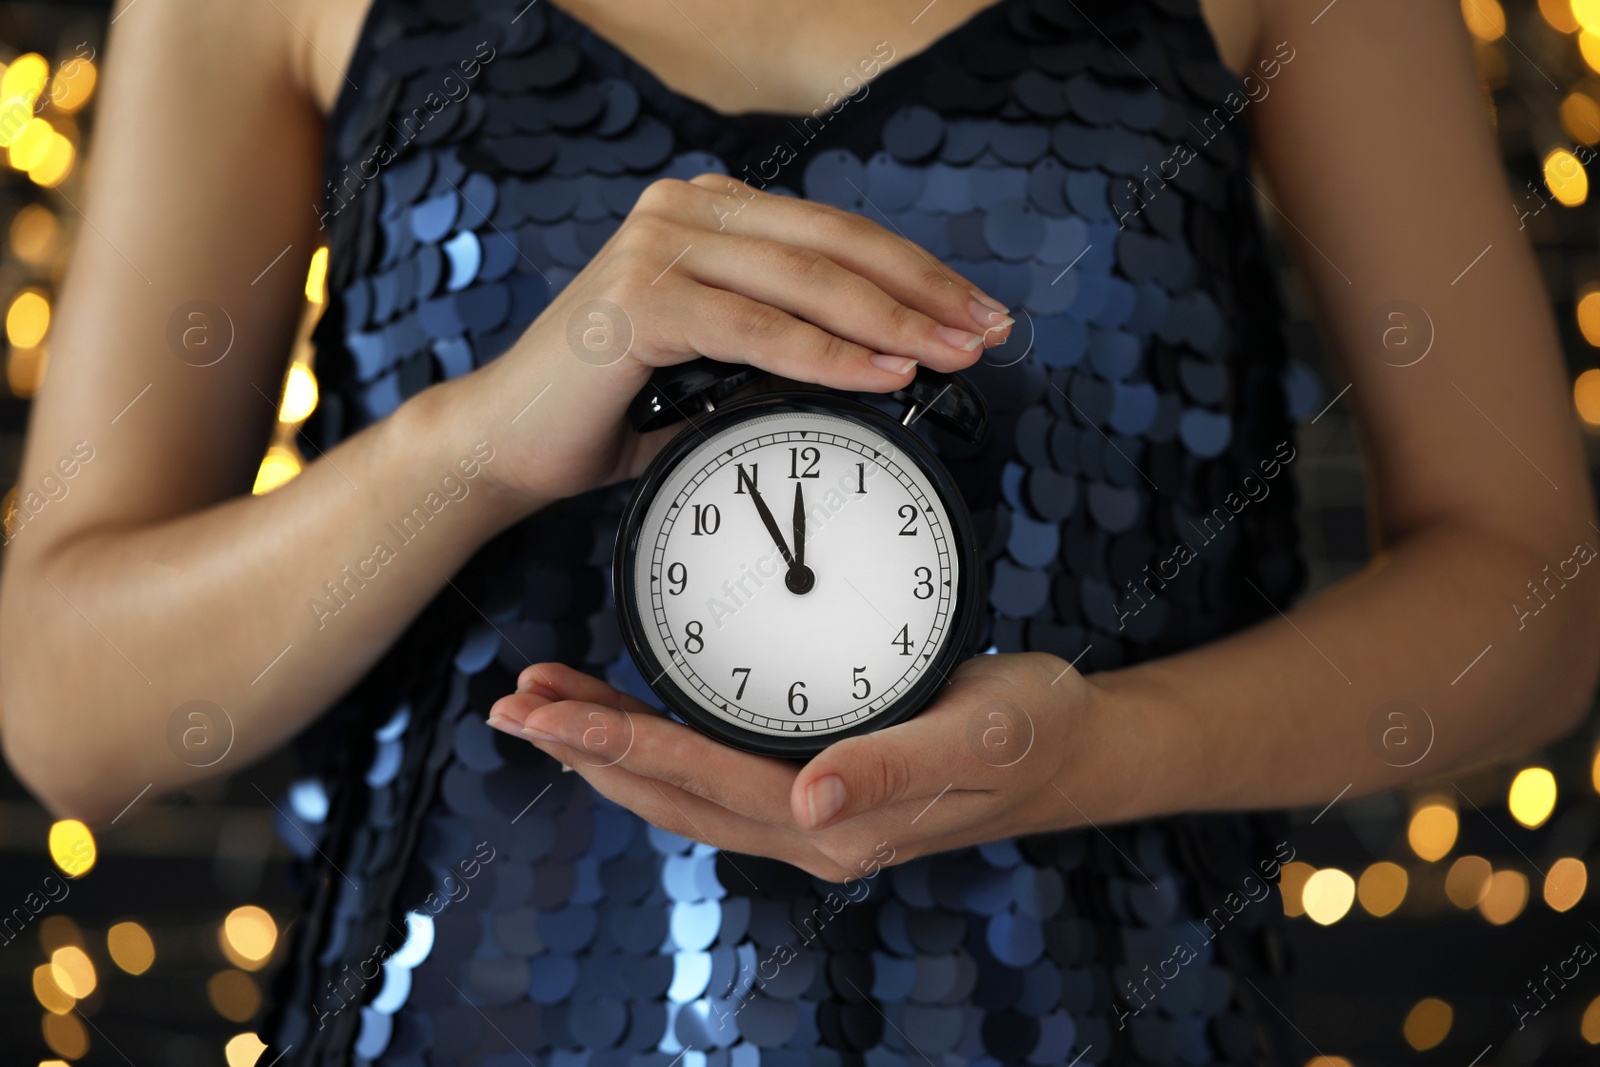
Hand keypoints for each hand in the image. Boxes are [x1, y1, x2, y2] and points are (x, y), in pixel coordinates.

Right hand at [430, 174, 1012, 507]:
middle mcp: (684, 208)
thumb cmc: (614, 405)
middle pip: (836, 243)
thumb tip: (890, 360)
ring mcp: (658, 244)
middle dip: (924, 290)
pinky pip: (758, 328)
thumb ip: (782, 342)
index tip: (976, 311)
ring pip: (807, 279)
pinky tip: (884, 373)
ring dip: (894, 321)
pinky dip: (829, 355)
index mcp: (708, 210)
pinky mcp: (639, 297)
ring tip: (952, 355)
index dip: (916, 270)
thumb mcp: (715, 360)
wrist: (509, 441)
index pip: (835, 232)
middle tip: (986, 332)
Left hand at [486, 653, 1114, 880]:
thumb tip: (812, 802)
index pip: (703, 778)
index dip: (619, 742)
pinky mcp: (818, 787)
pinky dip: (658, 743)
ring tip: (549, 705)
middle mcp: (813, 828)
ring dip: (610, 748)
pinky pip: (716, 772)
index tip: (550, 711)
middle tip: (514, 705)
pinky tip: (632, 717)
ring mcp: (812, 813)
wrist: (1076, 748)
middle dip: (586, 749)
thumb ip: (897, 769)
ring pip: (685, 787)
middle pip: (672, 791)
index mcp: (840, 821)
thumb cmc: (1035, 733)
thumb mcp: (980, 737)